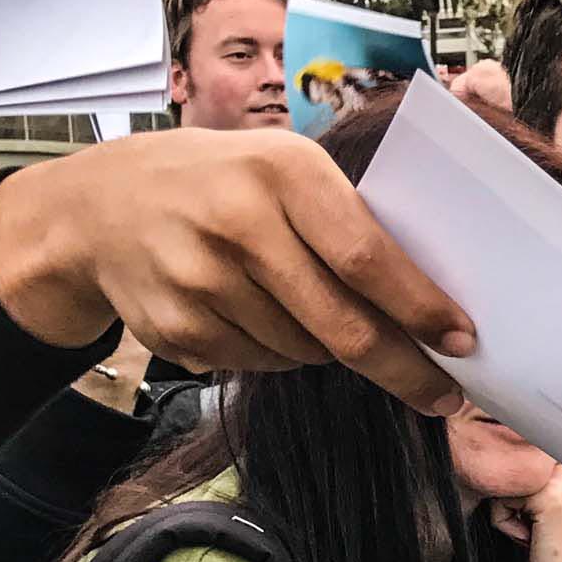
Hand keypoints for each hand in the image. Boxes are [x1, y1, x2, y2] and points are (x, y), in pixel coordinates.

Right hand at [0, 128, 473, 410]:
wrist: (99, 206)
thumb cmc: (222, 183)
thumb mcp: (283, 167)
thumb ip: (348, 219)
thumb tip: (432, 301)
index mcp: (280, 171)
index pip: (365, 257)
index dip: (420, 308)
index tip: (462, 341)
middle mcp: (236, 223)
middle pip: (342, 324)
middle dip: (404, 368)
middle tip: (443, 395)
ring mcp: (198, 280)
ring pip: (305, 352)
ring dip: (331, 352)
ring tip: (315, 315)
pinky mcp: (175, 328)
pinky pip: (261, 364)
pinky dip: (280, 354)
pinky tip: (258, 314)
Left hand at [486, 461, 561, 561]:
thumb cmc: (557, 555)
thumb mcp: (550, 505)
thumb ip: (533, 479)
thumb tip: (500, 457)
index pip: (520, 455)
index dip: (517, 490)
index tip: (538, 516)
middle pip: (509, 467)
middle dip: (512, 500)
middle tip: (537, 527)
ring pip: (504, 483)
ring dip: (509, 513)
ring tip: (535, 533)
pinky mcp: (548, 498)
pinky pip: (501, 501)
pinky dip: (506, 524)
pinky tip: (531, 540)